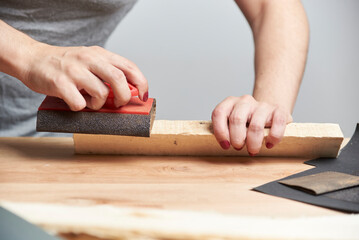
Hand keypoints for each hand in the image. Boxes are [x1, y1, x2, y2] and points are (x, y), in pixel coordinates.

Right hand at [22, 43, 147, 110]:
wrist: (32, 59)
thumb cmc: (65, 64)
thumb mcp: (90, 60)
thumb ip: (107, 71)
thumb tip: (129, 92)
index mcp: (100, 54)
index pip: (129, 67)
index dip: (141, 83)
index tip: (143, 96)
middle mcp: (89, 59)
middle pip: (119, 80)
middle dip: (123, 97)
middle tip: (118, 104)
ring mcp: (74, 70)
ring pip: (101, 93)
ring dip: (100, 105)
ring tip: (91, 102)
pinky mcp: (60, 83)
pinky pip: (80, 103)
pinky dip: (81, 108)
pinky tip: (76, 102)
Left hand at [211, 95, 292, 154]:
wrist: (268, 113)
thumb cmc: (247, 123)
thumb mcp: (232, 124)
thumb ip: (225, 130)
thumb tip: (224, 144)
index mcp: (230, 102)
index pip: (219, 113)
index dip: (220, 132)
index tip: (225, 145)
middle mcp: (245, 101)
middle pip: (236, 120)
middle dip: (237, 139)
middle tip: (239, 147)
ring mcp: (262, 105)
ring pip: (255, 125)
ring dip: (253, 143)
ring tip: (253, 150)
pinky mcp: (278, 110)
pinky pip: (277, 124)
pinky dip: (273, 137)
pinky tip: (269, 144)